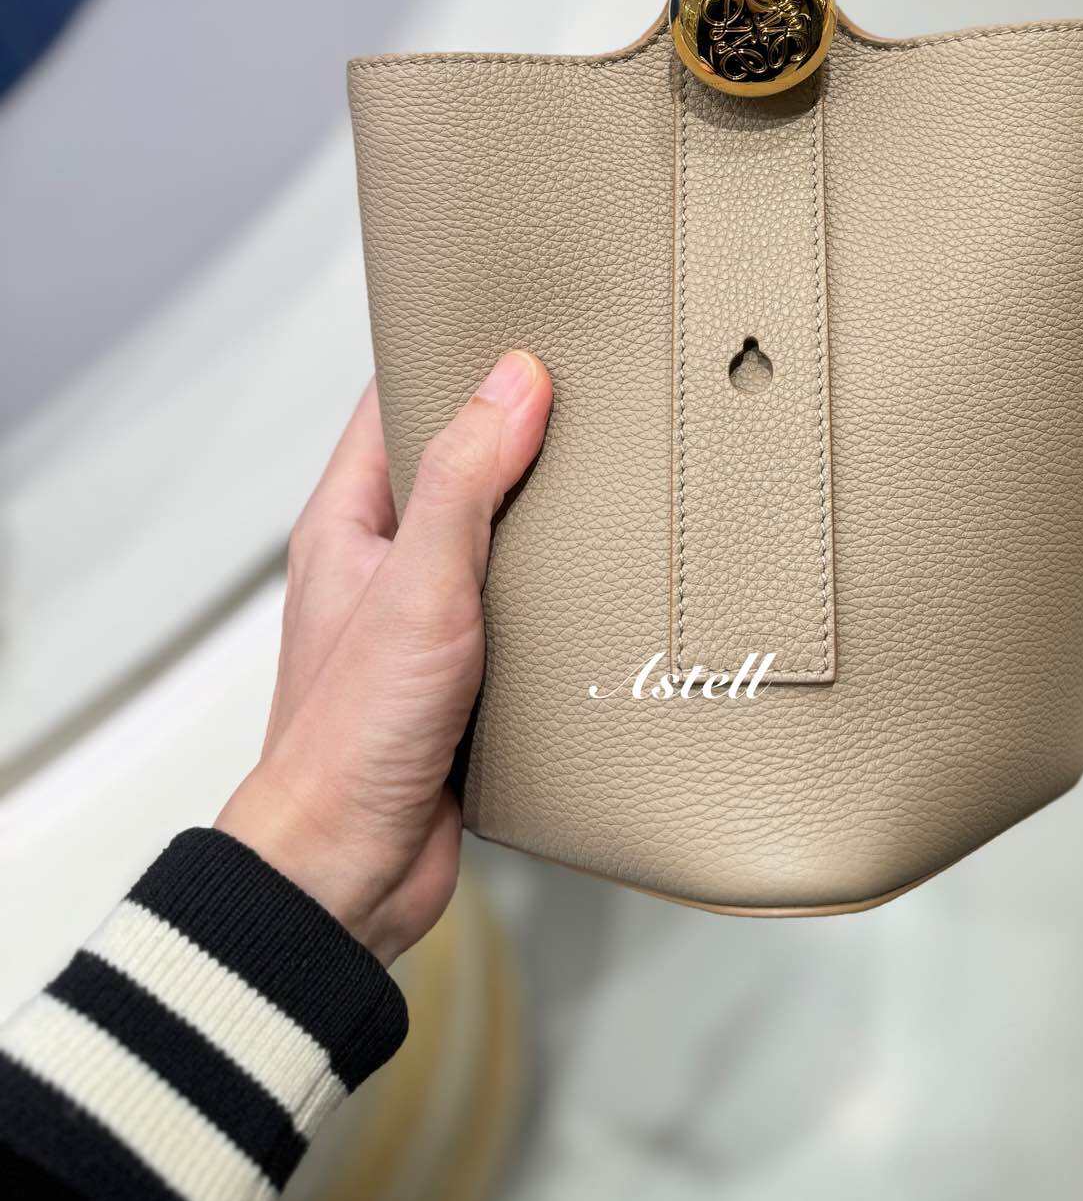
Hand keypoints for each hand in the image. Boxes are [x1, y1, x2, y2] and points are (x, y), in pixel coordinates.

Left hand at [217, 350, 551, 963]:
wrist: (347, 873)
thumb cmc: (348, 737)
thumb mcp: (417, 585)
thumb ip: (462, 479)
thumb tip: (513, 379)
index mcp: (348, 523)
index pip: (396, 403)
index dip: (454, 358)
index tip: (522, 327)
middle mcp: (384, 564)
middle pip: (459, 466)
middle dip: (523, 436)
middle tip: (594, 397)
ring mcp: (426, 622)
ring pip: (498, 541)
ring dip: (550, 522)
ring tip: (617, 481)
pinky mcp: (468, 679)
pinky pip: (523, 613)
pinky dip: (565, 598)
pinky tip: (611, 587)